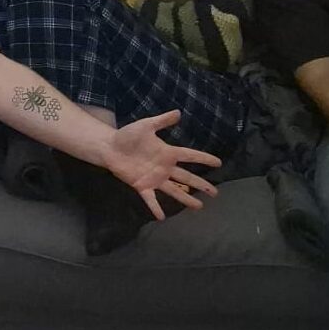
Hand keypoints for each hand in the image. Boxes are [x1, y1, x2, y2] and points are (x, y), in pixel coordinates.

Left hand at [103, 109, 223, 219]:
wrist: (109, 147)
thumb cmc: (127, 136)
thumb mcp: (146, 125)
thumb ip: (162, 120)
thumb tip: (178, 112)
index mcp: (168, 153)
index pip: (190, 156)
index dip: (204, 159)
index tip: (219, 163)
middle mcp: (165, 167)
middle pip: (187, 178)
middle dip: (201, 185)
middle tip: (215, 193)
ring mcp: (154, 178)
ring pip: (174, 191)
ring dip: (186, 199)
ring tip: (199, 207)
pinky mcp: (142, 186)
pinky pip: (151, 199)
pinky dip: (155, 207)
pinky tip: (162, 217)